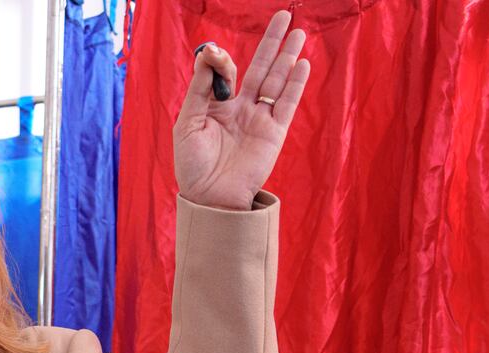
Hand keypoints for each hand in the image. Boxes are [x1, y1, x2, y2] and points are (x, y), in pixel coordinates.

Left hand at [173, 11, 310, 210]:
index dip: (222, 60)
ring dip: (287, 57)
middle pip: (260, 68)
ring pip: (276, 81)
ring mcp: (259, 119)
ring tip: (298, 33)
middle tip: (284, 16)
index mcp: (217, 105)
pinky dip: (294, 84)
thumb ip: (199, 88)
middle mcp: (241, 108)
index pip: (227, 72)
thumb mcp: (187, 122)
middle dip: (272, 43)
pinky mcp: (274, 133)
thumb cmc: (192, 165)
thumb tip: (209, 52)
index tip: (216, 55)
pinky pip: (286, 104)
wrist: (209, 198)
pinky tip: (301, 64)